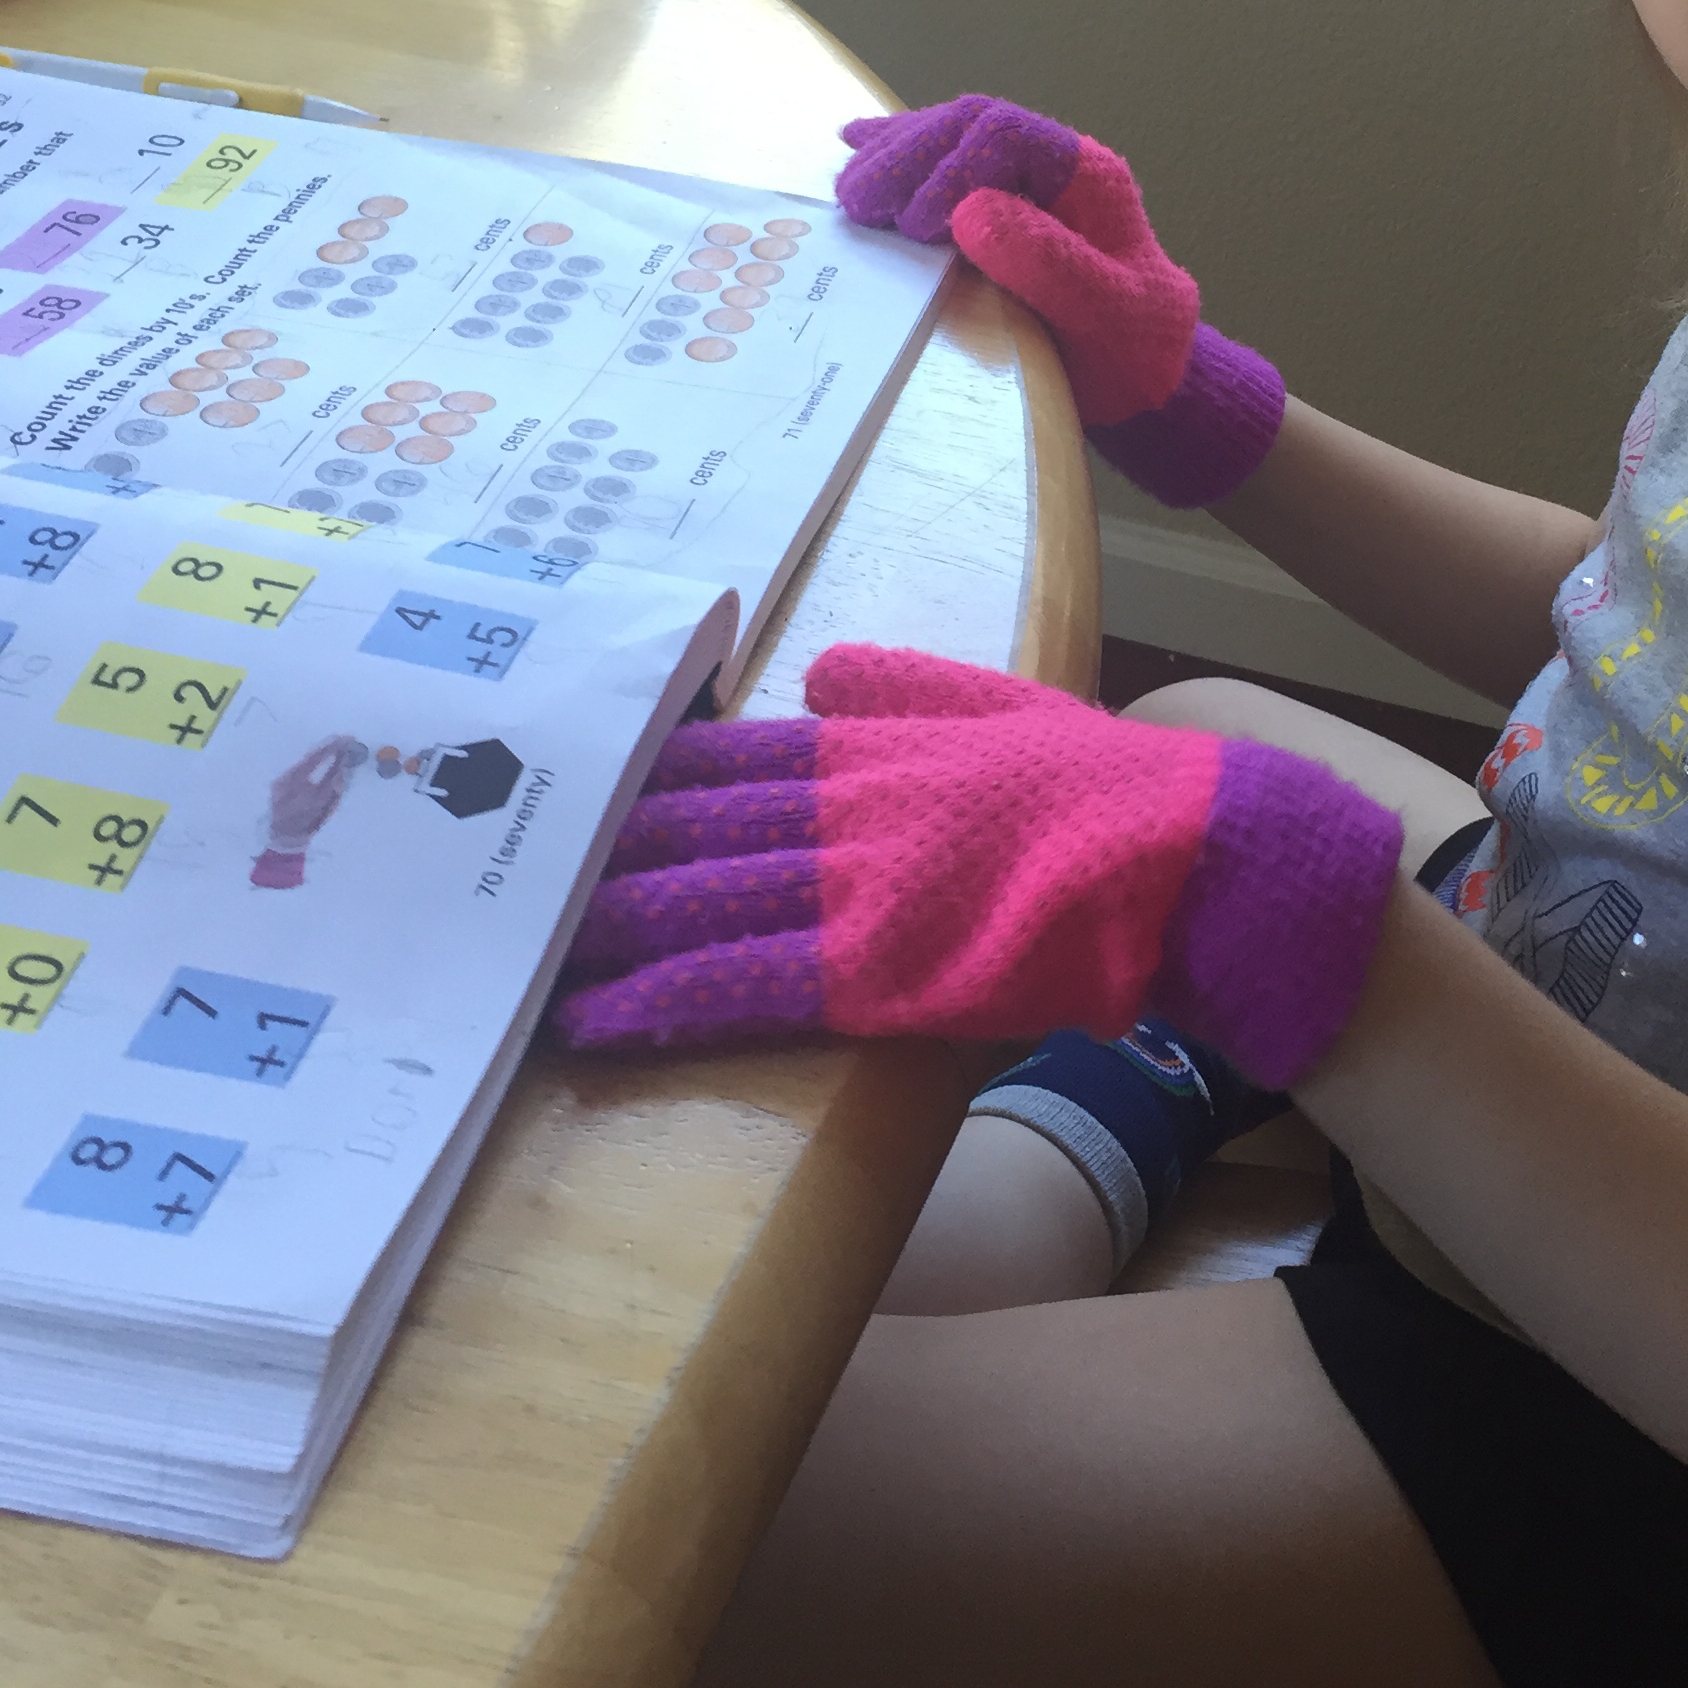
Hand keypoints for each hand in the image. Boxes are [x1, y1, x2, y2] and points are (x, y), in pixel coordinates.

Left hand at [553, 646, 1400, 1082]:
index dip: (642, 778)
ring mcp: (860, 887)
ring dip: (601, 932)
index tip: (564, 786)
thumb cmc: (1110, 796)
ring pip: (697, 904)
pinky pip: (748, 986)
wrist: (1197, 863)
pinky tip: (594, 1020)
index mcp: (877, 739)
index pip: (731, 754)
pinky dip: (663, 1001)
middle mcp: (850, 803)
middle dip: (591, 854)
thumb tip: (822, 667)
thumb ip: (913, 685)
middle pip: (691, 827)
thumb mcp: (1010, 705)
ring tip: (513, 954)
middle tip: (490, 874)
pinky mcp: (882, 971)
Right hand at [836, 95, 1283, 507]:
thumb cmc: (1131, 346)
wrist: (1144, 372)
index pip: (1006, 133)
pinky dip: (895, 155)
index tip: (919, 223)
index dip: (951, 165)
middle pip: (966, 126)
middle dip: (906, 155)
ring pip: (946, 138)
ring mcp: (1019, 181)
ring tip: (850, 192)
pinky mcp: (993, 205)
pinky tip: (853, 147)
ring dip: (892, 156)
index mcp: (1084, 174)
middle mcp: (1049, 164)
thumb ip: (1049, 263)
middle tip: (858, 202)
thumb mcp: (1102, 313)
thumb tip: (970, 211)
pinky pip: (939, 163)